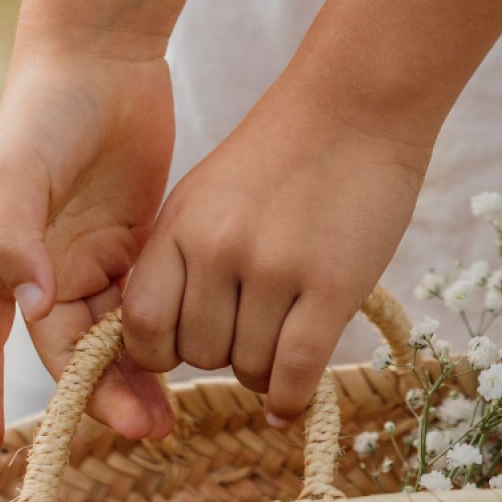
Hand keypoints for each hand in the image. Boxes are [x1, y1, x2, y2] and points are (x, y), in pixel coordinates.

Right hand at [0, 45, 178, 452]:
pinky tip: (191, 361)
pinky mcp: (138, 241)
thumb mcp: (19, 168)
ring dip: (133, 378)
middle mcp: (42, 267)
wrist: (103, 53)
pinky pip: (146, 303)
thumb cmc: (45, 108)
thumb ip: (15, 236)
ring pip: (109, 338)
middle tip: (143, 427)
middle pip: (64, 351)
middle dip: (96, 396)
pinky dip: (161, 336)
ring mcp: (91, 256)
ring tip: (167, 416)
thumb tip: (30, 305)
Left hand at [122, 72, 429, 421]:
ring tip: (286, 337)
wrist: (359, 101)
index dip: (161, 351)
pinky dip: (290, 399)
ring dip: (265, 369)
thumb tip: (167, 343)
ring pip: (250, 368)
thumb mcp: (210, 192)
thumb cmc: (286, 149)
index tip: (187, 346)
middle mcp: (218, 248)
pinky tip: (292, 399)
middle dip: (224, 353)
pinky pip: (294, 373)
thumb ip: (184, 257)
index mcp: (180, 222)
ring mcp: (274, 267)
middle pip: (199, 355)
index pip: (142, 325)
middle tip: (254, 325)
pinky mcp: (331, 285)